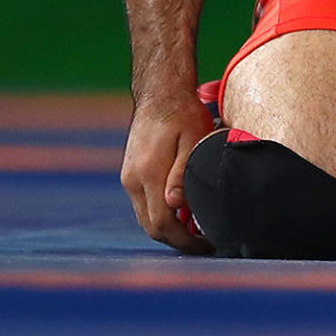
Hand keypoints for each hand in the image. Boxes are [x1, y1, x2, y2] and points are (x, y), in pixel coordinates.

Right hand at [121, 94, 216, 252]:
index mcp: (148, 174)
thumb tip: (176, 206)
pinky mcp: (130, 171)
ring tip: (196, 228)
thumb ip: (183, 173)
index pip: (162, 224)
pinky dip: (159, 212)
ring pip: (145, 216)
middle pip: (151, 226)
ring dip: (168, 227)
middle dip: (177, 240)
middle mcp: (133, 180)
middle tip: (204, 242)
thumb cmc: (183, 113)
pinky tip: (180, 209)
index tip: (206, 244)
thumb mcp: (193, 139)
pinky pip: (143, 202)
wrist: (160, 91)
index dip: (184, 241)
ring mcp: (128, 176)